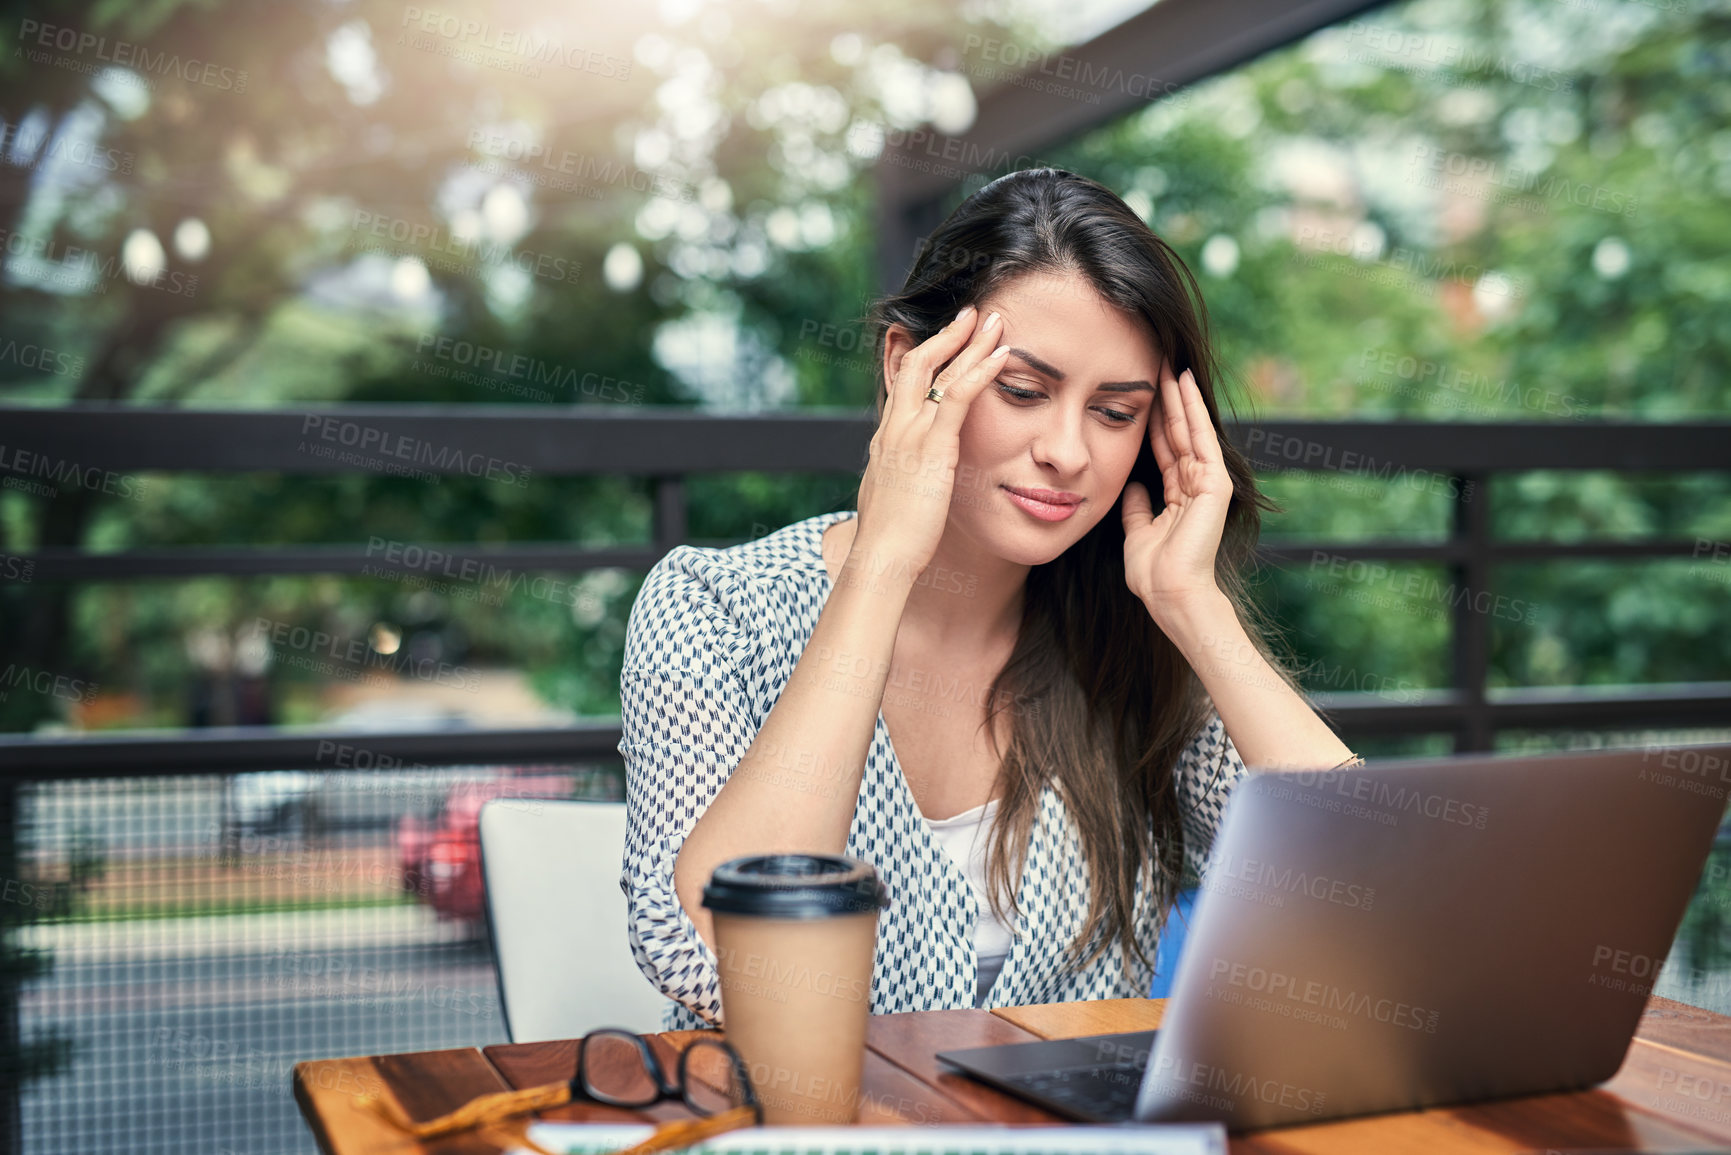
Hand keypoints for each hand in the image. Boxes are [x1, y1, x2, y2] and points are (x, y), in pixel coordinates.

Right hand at [852, 305, 1008, 576]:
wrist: (881, 557)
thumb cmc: (889, 541)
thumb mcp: (892, 499)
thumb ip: (901, 480)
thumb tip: (908, 481)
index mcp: (886, 440)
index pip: (903, 383)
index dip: (924, 356)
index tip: (945, 339)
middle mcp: (895, 427)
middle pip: (916, 363)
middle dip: (946, 335)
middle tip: (971, 314)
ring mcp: (911, 434)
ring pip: (940, 371)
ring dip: (970, 342)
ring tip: (995, 321)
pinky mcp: (933, 447)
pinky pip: (958, 396)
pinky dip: (981, 370)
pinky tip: (1003, 354)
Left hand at [1120, 362, 1233, 618]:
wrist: (1170, 593)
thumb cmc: (1153, 574)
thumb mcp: (1137, 534)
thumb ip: (1137, 508)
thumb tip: (1132, 486)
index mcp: (1177, 497)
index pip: (1164, 450)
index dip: (1153, 422)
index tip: (1141, 392)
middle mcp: (1195, 486)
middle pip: (1178, 434)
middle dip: (1167, 400)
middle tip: (1157, 363)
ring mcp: (1207, 484)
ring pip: (1190, 430)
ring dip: (1179, 396)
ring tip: (1170, 362)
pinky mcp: (1215, 484)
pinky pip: (1201, 438)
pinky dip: (1193, 409)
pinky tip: (1184, 383)